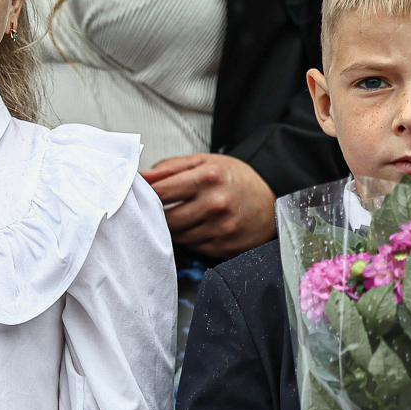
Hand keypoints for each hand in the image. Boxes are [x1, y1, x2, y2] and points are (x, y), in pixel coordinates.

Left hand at [141, 153, 275, 258]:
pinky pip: (194, 247)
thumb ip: (169, 167)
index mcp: (208, 177)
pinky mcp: (226, 247)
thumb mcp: (204, 162)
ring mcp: (222, 228)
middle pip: (165, 219)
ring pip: (178, 236)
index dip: (145, 195)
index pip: (160, 192)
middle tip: (164, 208)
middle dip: (160, 214)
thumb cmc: (234, 179)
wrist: (271, 199)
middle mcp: (216, 204)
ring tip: (187, 215)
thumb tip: (140, 177)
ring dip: (176, 228)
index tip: (141, 195)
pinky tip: (200, 227)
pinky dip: (191, 239)